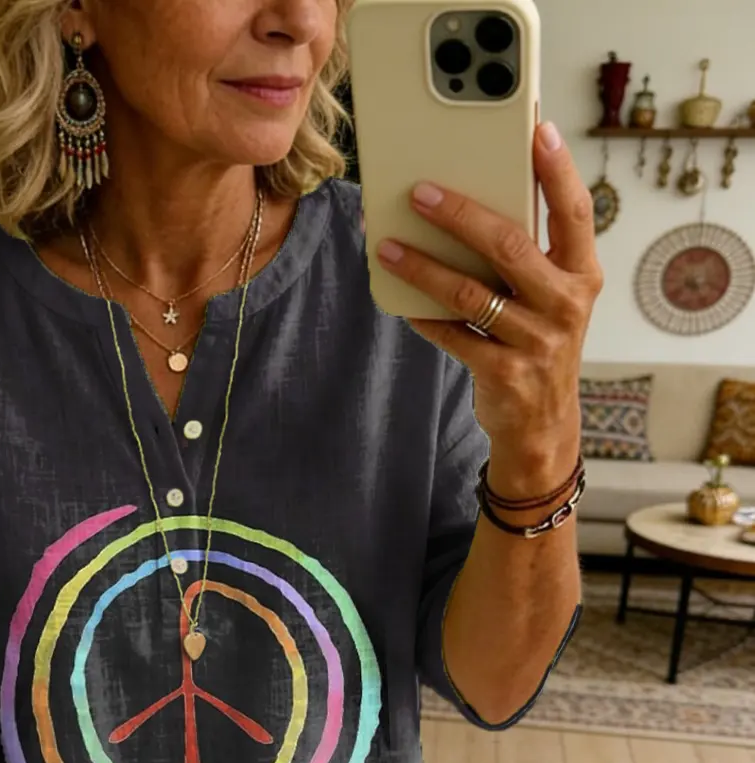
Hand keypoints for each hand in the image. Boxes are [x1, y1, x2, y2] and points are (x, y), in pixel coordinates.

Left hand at [377, 121, 602, 488]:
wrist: (542, 425)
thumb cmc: (539, 343)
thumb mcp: (551, 298)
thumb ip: (529, 255)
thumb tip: (471, 198)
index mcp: (582, 274)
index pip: (575, 211)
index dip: (558, 169)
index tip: (537, 128)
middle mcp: (567, 305)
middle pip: (511, 246)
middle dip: (462, 214)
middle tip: (420, 190)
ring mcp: (537, 342)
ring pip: (471, 294)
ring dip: (424, 267)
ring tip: (388, 246)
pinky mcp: (506, 374)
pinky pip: (454, 336)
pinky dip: (424, 316)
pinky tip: (399, 299)